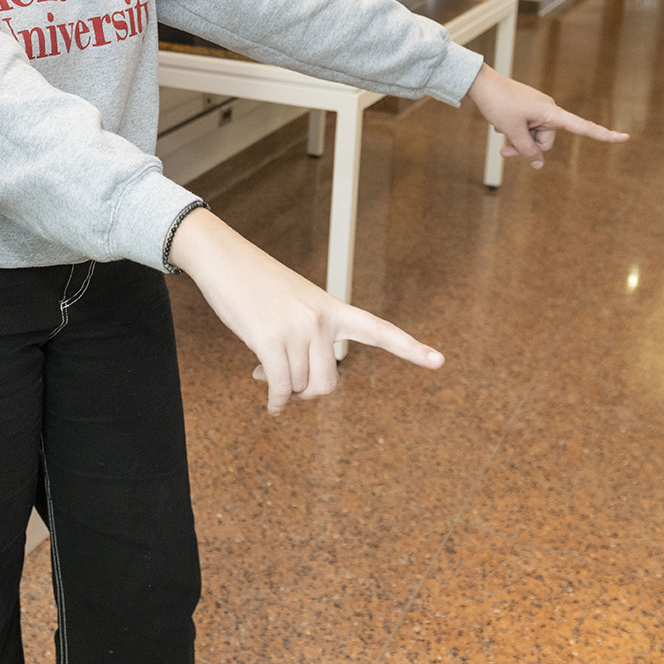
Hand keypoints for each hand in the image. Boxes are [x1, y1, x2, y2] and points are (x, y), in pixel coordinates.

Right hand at [168, 208, 442, 413]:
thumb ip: (304, 340)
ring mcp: (295, 328)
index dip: (410, 348)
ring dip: (283, 390)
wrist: (223, 258)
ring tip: (263, 373)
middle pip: (328, 383)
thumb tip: (288, 388)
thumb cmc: (256, 284)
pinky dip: (275, 402)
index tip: (439, 361)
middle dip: (308, 394)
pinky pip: (280, 386)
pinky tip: (270, 405)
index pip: (377, 329)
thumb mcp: (294, 304)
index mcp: (332, 308)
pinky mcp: (268, 338)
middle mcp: (320, 319)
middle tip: (288, 388)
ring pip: (299, 386)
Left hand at [466, 65, 627, 167]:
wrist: (481, 83)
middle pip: (546, 141)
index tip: (626, 138)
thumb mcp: (513, 131)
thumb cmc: (498, 104)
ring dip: (518, 142)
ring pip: (534, 137)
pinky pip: (527, 128)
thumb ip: (527, 150)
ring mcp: (538, 109)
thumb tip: (538, 165)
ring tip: (499, 135)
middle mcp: (549, 110)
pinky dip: (515, 132)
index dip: (604, 135)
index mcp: (552, 113)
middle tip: (505, 152)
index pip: (583, 127)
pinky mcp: (528, 109)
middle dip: (527, 148)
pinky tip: (499, 126)